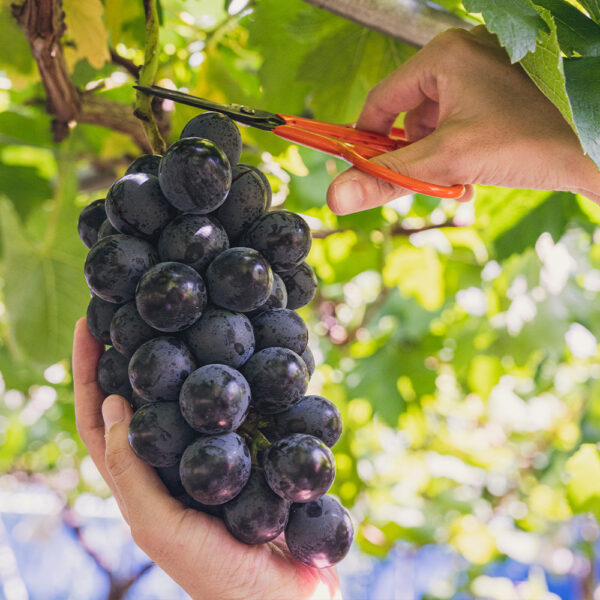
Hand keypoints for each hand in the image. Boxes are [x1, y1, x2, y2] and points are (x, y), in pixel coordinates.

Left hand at [73, 318, 340, 599]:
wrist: (286, 592)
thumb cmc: (216, 571)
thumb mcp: (159, 525)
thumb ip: (132, 471)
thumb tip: (114, 402)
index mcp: (139, 480)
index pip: (99, 419)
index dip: (88, 373)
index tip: (92, 325)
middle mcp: (170, 461)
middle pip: (141, 397)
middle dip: (130, 353)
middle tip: (136, 308)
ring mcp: (209, 455)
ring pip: (186, 397)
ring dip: (181, 358)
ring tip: (185, 317)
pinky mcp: (247, 451)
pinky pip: (232, 407)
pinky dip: (228, 378)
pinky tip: (238, 352)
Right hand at [327, 27, 599, 213]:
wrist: (595, 146)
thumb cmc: (531, 141)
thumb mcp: (448, 162)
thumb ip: (388, 178)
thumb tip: (336, 196)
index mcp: (444, 56)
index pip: (382, 100)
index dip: (367, 140)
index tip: (363, 171)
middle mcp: (461, 54)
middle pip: (409, 113)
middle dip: (414, 154)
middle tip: (425, 181)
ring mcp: (482, 69)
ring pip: (434, 122)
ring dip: (437, 158)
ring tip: (458, 179)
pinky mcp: (498, 87)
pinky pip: (458, 120)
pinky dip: (457, 150)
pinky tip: (473, 172)